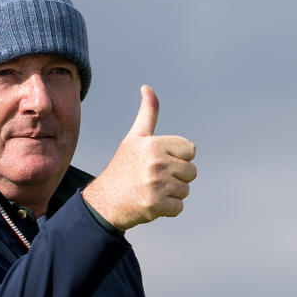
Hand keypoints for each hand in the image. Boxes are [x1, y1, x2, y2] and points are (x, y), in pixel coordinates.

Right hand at [82, 85, 196, 230]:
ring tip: (152, 191)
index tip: (159, 161)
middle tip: (154, 179)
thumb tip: (147, 87)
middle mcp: (155, 162)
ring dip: (172, 194)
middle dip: (176, 177)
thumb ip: (148, 113)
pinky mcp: (155, 205)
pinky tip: (151, 203)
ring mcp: (155, 185)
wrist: (104, 201)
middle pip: (191, 172)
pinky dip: (168, 209)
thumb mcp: (134, 137)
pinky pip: (179, 208)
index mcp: (153, 144)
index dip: (178, 158)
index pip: (191, 150)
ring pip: (185, 190)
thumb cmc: (123, 167)